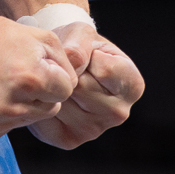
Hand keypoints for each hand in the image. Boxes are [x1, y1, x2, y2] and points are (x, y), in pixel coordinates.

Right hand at [0, 16, 76, 142]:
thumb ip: (65, 61)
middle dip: (41, 93)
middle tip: (19, 74)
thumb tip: (72, 84)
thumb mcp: (39, 37)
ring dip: (23, 105)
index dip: (55, 77)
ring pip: (30, 119)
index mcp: (31, 79)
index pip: (66, 91)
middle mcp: (14, 106)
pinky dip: (3, 115)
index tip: (38, 67)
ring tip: (3, 83)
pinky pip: (8, 128)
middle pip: (50, 108)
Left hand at [26, 22, 144, 148]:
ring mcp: (94, 130)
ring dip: (52, 86)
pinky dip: (41, 101)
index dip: (88, 56)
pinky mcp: (68, 139)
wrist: (59, 65)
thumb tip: (72, 67)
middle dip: (68, 72)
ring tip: (59, 80)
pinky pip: (48, 117)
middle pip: (82, 88)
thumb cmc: (78, 47)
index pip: (105, 70)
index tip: (87, 55)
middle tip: (68, 67)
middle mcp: (118, 114)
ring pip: (63, 102)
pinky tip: (49, 94)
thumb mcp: (82, 34)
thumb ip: (79, 46)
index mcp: (132, 86)